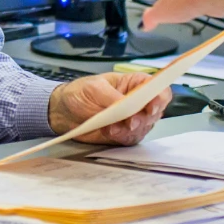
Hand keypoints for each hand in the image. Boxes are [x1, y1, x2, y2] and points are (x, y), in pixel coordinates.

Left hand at [48, 72, 170, 144]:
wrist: (63, 112)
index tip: (152, 105)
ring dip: (130, 130)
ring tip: (113, 127)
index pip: (157, 89)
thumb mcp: (94, 88)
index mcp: (135, 84)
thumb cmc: (80, 93)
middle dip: (145, 118)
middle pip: (155, 112)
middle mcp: (137, 103)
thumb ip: (113, 97)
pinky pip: (130, 139)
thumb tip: (127, 105)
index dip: (160, 97)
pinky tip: (110, 132)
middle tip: (131, 121)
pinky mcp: (123, 134)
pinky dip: (122, 137)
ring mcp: (131, 120)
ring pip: (144, 128)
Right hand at [141, 0, 223, 31]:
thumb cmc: (186, 0)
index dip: (156, 3)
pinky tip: (196, 13)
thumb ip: (149, 19)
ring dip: (184, 5)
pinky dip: (196, 6)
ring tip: (184, 15)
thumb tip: (144, 24)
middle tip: (170, 16)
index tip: (157, 12)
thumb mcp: (159, 15)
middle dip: (171, 4)